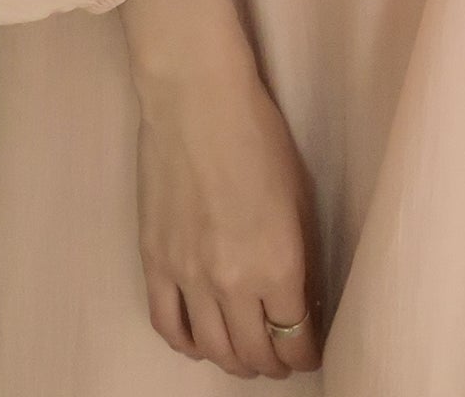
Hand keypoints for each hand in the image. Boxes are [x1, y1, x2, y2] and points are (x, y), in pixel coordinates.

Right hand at [134, 59, 324, 378]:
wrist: (195, 100)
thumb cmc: (257, 134)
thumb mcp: (298, 195)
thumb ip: (298, 254)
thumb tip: (298, 296)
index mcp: (278, 263)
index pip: (294, 337)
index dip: (304, 354)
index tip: (310, 352)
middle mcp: (232, 282)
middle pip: (253, 352)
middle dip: (272, 364)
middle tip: (280, 359)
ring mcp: (188, 276)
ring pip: (212, 349)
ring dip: (233, 362)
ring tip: (244, 357)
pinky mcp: (154, 262)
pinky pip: (168, 325)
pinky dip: (187, 345)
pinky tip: (200, 342)